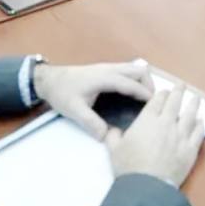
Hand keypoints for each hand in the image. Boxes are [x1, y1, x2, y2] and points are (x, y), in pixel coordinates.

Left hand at [32, 61, 154, 139]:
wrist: (47, 79)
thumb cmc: (60, 92)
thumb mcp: (73, 109)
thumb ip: (90, 123)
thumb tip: (106, 137)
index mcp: (103, 77)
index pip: (131, 83)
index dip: (145, 94)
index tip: (157, 107)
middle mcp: (108, 69)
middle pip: (138, 71)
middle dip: (148, 86)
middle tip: (150, 106)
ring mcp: (106, 68)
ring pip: (133, 70)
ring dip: (142, 83)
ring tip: (144, 103)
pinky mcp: (103, 71)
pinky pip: (126, 72)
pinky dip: (135, 82)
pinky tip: (131, 98)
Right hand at [107, 85, 203, 186]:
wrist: (147, 186)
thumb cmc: (128, 165)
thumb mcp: (112, 147)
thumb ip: (113, 135)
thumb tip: (112, 130)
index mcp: (147, 120)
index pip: (157, 100)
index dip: (161, 94)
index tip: (163, 90)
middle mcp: (166, 124)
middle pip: (174, 103)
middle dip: (178, 92)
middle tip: (181, 85)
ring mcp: (180, 137)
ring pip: (189, 116)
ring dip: (192, 105)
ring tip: (195, 98)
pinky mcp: (190, 150)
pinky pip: (197, 134)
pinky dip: (199, 125)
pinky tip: (200, 121)